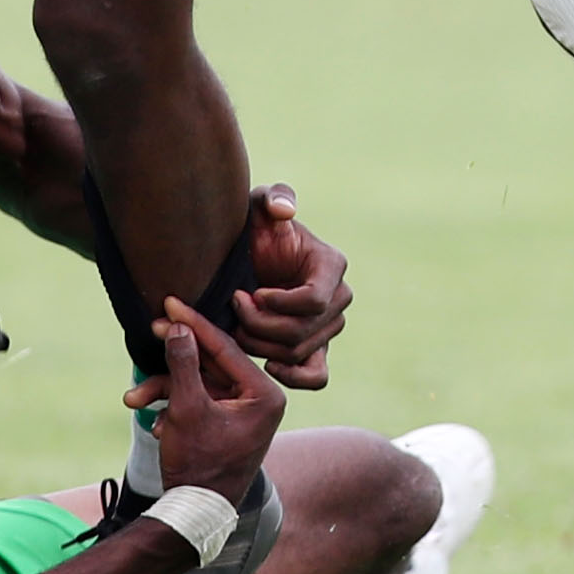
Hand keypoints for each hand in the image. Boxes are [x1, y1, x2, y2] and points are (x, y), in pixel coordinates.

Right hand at [130, 300, 284, 501]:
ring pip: (200, 383)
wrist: (194, 517)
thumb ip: (183, 363)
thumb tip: (178, 327)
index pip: (226, 347)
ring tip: (134, 398)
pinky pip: (199, 401)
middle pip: (211, 363)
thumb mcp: (187, 408)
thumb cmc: (197, 465)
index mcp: (265, 394)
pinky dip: (174, 407)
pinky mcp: (228, 425)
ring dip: (165, 389)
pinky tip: (154, 422)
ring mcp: (244, 413)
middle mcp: (260, 401)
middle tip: (149, 331)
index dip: (193, 324)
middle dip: (174, 358)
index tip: (170, 303)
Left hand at [232, 183, 350, 387]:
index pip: (314, 300)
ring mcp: (329, 326)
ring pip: (298, 351)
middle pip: (302, 331)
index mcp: (332, 264)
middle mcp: (339, 297)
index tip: (250, 291)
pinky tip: (268, 364)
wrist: (245, 258)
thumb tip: (285, 212)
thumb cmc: (255, 228)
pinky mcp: (317, 348)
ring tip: (237, 324)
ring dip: (261, 343)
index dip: (279, 303)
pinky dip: (295, 377)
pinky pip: (317, 376)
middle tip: (234, 307)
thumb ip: (274, 197)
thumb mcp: (259, 205)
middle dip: (261, 324)